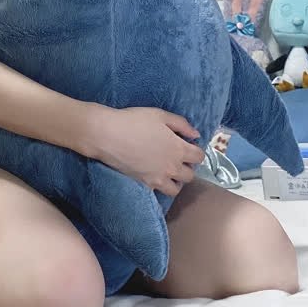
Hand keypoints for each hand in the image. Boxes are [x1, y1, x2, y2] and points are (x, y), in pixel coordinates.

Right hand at [81, 105, 205, 196]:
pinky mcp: (144, 184)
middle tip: (177, 158)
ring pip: (176, 188)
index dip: (195, 151)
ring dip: (176, 180)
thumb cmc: (133, 121)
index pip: (199, 157)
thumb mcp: (160, 115)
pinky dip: (160, 185)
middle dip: (187, 166)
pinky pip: (159, 191)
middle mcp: (172, 167)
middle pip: (190, 175)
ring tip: (167, 170)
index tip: (187, 146)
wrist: (108, 135)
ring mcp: (158, 178)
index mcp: (179, 148)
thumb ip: (182, 124)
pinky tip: (154, 175)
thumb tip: (195, 135)